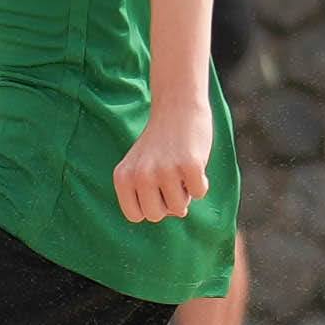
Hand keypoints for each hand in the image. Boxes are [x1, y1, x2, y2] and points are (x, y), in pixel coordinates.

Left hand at [113, 101, 213, 224]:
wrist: (177, 108)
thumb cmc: (160, 143)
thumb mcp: (141, 167)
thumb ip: (150, 196)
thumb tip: (179, 214)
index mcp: (123, 177)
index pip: (135, 215)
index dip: (150, 206)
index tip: (154, 189)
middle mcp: (140, 175)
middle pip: (156, 216)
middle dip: (167, 204)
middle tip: (170, 180)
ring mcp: (165, 170)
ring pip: (180, 208)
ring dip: (185, 192)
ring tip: (180, 169)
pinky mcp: (190, 165)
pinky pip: (199, 194)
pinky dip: (201, 183)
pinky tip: (194, 163)